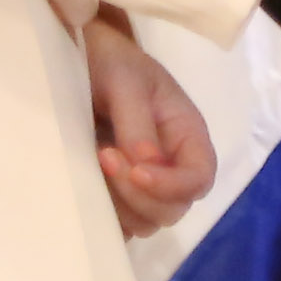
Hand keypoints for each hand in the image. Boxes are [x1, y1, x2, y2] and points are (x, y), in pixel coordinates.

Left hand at [87, 14, 217, 235]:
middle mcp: (171, 165)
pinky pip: (118, 223)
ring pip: (145, 221)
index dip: (172, 185)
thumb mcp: (126, 82)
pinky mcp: (114, 193)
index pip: (199, 178)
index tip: (136, 170)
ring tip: (92, 163)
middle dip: (138, 194)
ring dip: (118, 205)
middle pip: (173, 208)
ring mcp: (143, 183)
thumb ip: (137, 124)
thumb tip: (146, 166)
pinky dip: (103, 217)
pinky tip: (85, 186)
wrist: (81, 56)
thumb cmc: (111, 61)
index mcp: (186, 135)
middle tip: (103, 155)